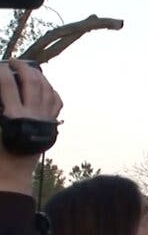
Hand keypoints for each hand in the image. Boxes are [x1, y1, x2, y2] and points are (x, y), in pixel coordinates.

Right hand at [0, 60, 62, 194]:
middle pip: (32, 82)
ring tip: (28, 69)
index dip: (1, 71)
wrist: (12, 173)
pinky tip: (44, 86)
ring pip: (47, 89)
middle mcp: (33, 115)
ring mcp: (45, 120)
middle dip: (23, 67)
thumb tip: (2, 88)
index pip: (7, 84)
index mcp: (14, 116)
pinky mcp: (51, 125)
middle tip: (12, 61)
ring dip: (38, 76)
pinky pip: (56, 102)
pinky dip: (51, 90)